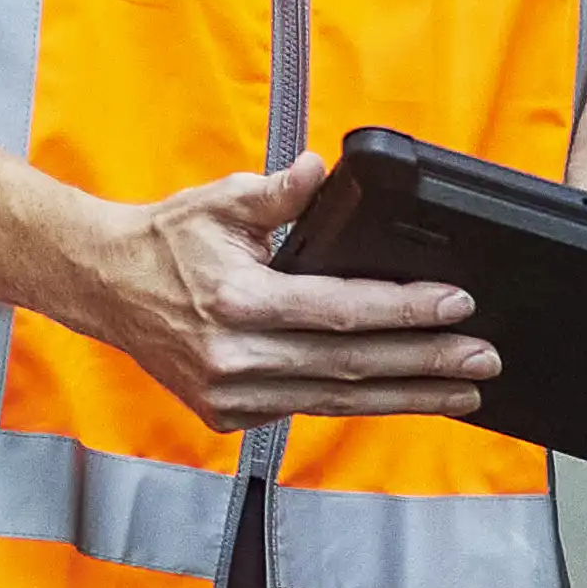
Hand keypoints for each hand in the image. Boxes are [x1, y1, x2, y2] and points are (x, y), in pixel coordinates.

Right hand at [78, 153, 495, 434]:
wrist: (103, 286)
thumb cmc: (165, 240)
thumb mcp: (219, 201)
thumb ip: (278, 192)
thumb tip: (320, 172)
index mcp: (237, 300)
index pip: (341, 309)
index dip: (404, 309)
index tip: (457, 305)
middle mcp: (236, 358)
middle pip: (352, 365)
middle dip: (426, 365)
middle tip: (484, 360)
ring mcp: (231, 395)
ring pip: (337, 399)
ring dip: (406, 395)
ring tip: (463, 391)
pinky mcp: (229, 415)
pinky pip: (307, 408)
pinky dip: (357, 400)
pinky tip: (401, 394)